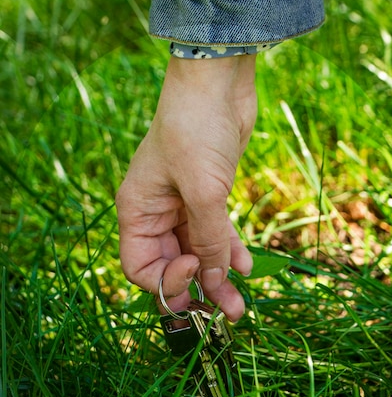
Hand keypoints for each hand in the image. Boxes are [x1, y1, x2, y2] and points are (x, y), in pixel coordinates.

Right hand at [116, 54, 256, 320]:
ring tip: (241, 305)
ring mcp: (183, 203)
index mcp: (137, 210)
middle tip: (228, 313)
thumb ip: (208, 240)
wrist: (218, 83)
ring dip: (217, 277)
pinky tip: (248, 266)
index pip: (140, 268)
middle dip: (198, 289)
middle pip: (171, 264)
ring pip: (197, 252)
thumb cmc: (196, 129)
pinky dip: (229, 250)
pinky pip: (215, 233)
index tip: (196, 271)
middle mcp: (156, 211)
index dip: (167, 281)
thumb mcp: (203, 190)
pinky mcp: (208, 193)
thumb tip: (212, 283)